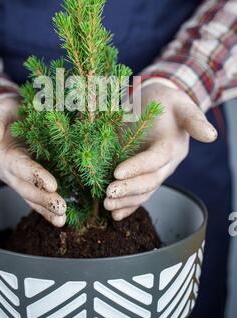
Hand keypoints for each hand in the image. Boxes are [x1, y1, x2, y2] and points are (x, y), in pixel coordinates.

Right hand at [0, 95, 65, 226]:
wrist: (7, 115)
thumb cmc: (4, 112)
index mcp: (3, 155)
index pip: (20, 167)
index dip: (35, 176)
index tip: (52, 184)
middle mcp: (10, 171)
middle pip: (26, 188)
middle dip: (43, 199)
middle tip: (61, 208)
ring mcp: (20, 177)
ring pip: (32, 197)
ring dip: (46, 209)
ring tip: (62, 220)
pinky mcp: (31, 178)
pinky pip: (38, 195)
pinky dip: (48, 208)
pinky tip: (63, 217)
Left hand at [104, 82, 217, 220]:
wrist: (158, 106)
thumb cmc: (166, 102)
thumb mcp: (180, 104)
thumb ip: (193, 119)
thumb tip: (211, 136)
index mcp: (172, 146)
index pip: (155, 159)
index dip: (137, 167)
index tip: (117, 172)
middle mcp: (165, 164)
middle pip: (149, 180)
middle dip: (129, 189)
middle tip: (108, 193)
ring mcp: (154, 172)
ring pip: (143, 191)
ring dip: (125, 201)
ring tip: (107, 205)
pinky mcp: (142, 174)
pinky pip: (138, 195)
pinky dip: (127, 206)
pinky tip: (115, 216)